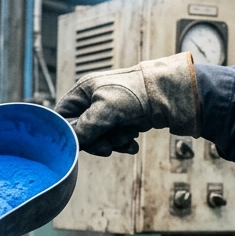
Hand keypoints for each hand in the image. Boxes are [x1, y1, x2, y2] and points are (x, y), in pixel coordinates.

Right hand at [53, 53, 200, 155]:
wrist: (172, 93)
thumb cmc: (137, 93)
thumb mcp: (104, 110)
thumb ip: (83, 129)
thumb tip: (72, 144)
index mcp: (83, 91)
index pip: (62, 117)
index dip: (70, 133)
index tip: (83, 142)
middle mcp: (93, 100)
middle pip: (81, 132)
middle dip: (98, 140)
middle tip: (111, 143)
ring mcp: (108, 111)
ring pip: (99, 138)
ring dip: (114, 141)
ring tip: (130, 133)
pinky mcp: (122, 120)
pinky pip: (114, 139)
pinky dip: (123, 143)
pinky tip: (133, 143)